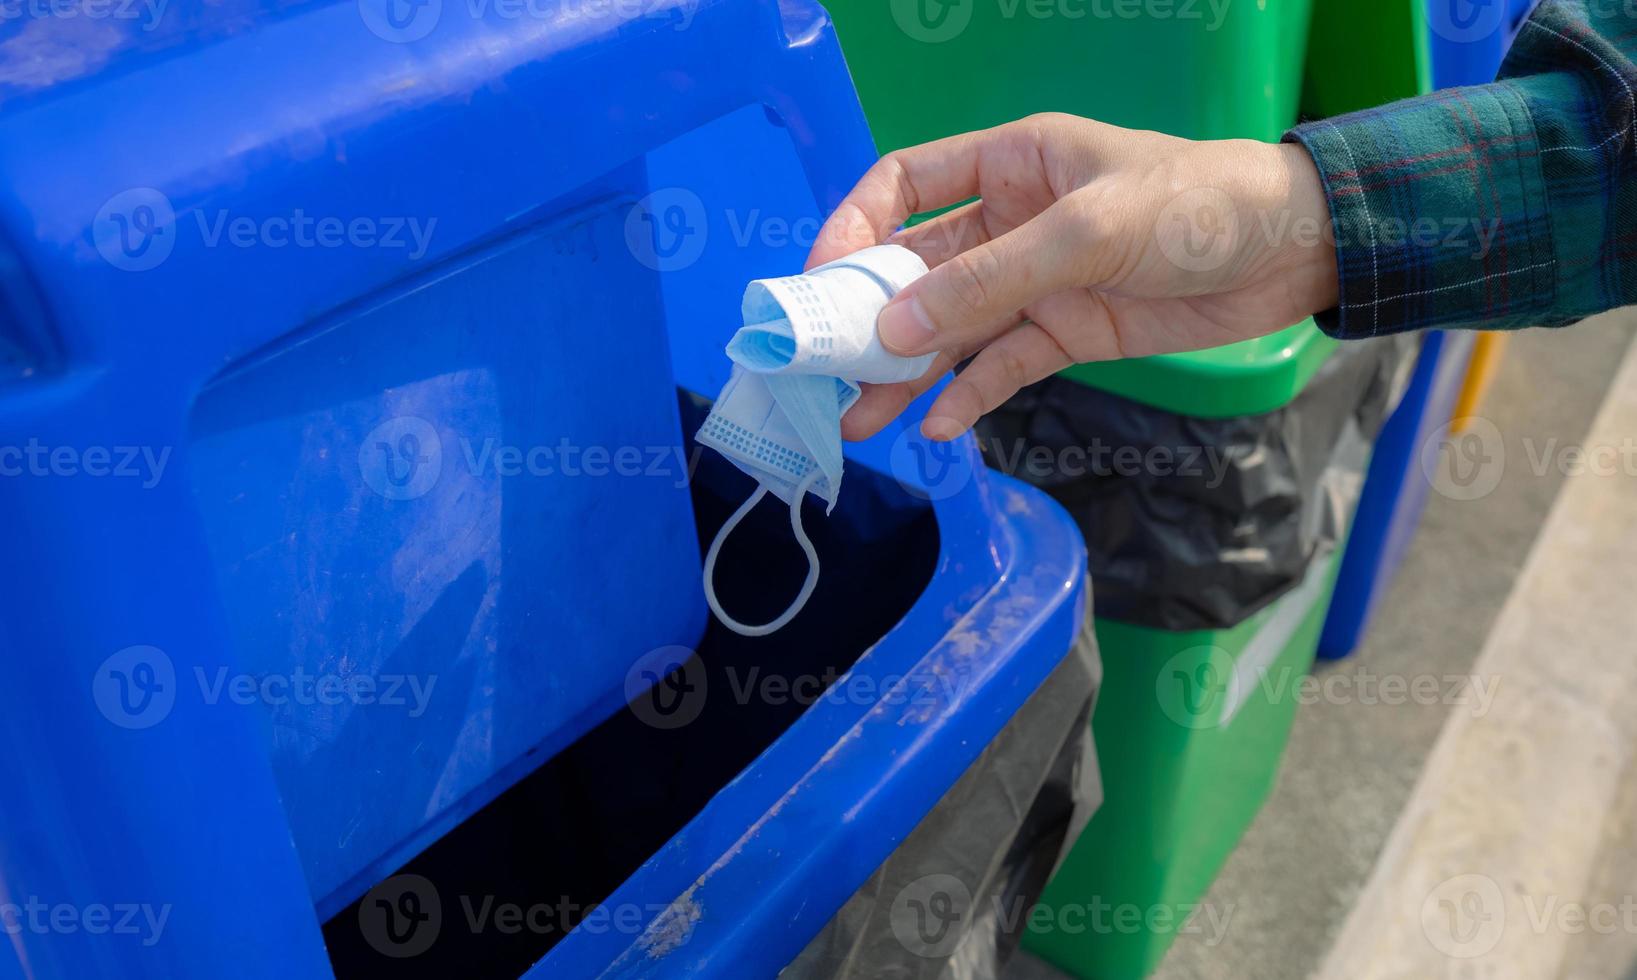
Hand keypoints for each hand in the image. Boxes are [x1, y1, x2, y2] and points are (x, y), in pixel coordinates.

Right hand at [805, 113, 1339, 440]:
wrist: (1294, 254)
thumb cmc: (1196, 207)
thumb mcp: (1085, 233)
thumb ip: (988, 281)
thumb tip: (892, 328)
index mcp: (1009, 165)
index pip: (903, 186)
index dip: (853, 229)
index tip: (819, 284)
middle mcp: (1011, 221)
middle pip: (917, 270)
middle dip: (869, 319)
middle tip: (826, 372)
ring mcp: (1037, 282)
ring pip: (953, 329)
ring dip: (908, 372)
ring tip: (862, 419)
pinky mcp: (1067, 332)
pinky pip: (1002, 366)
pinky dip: (969, 395)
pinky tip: (936, 427)